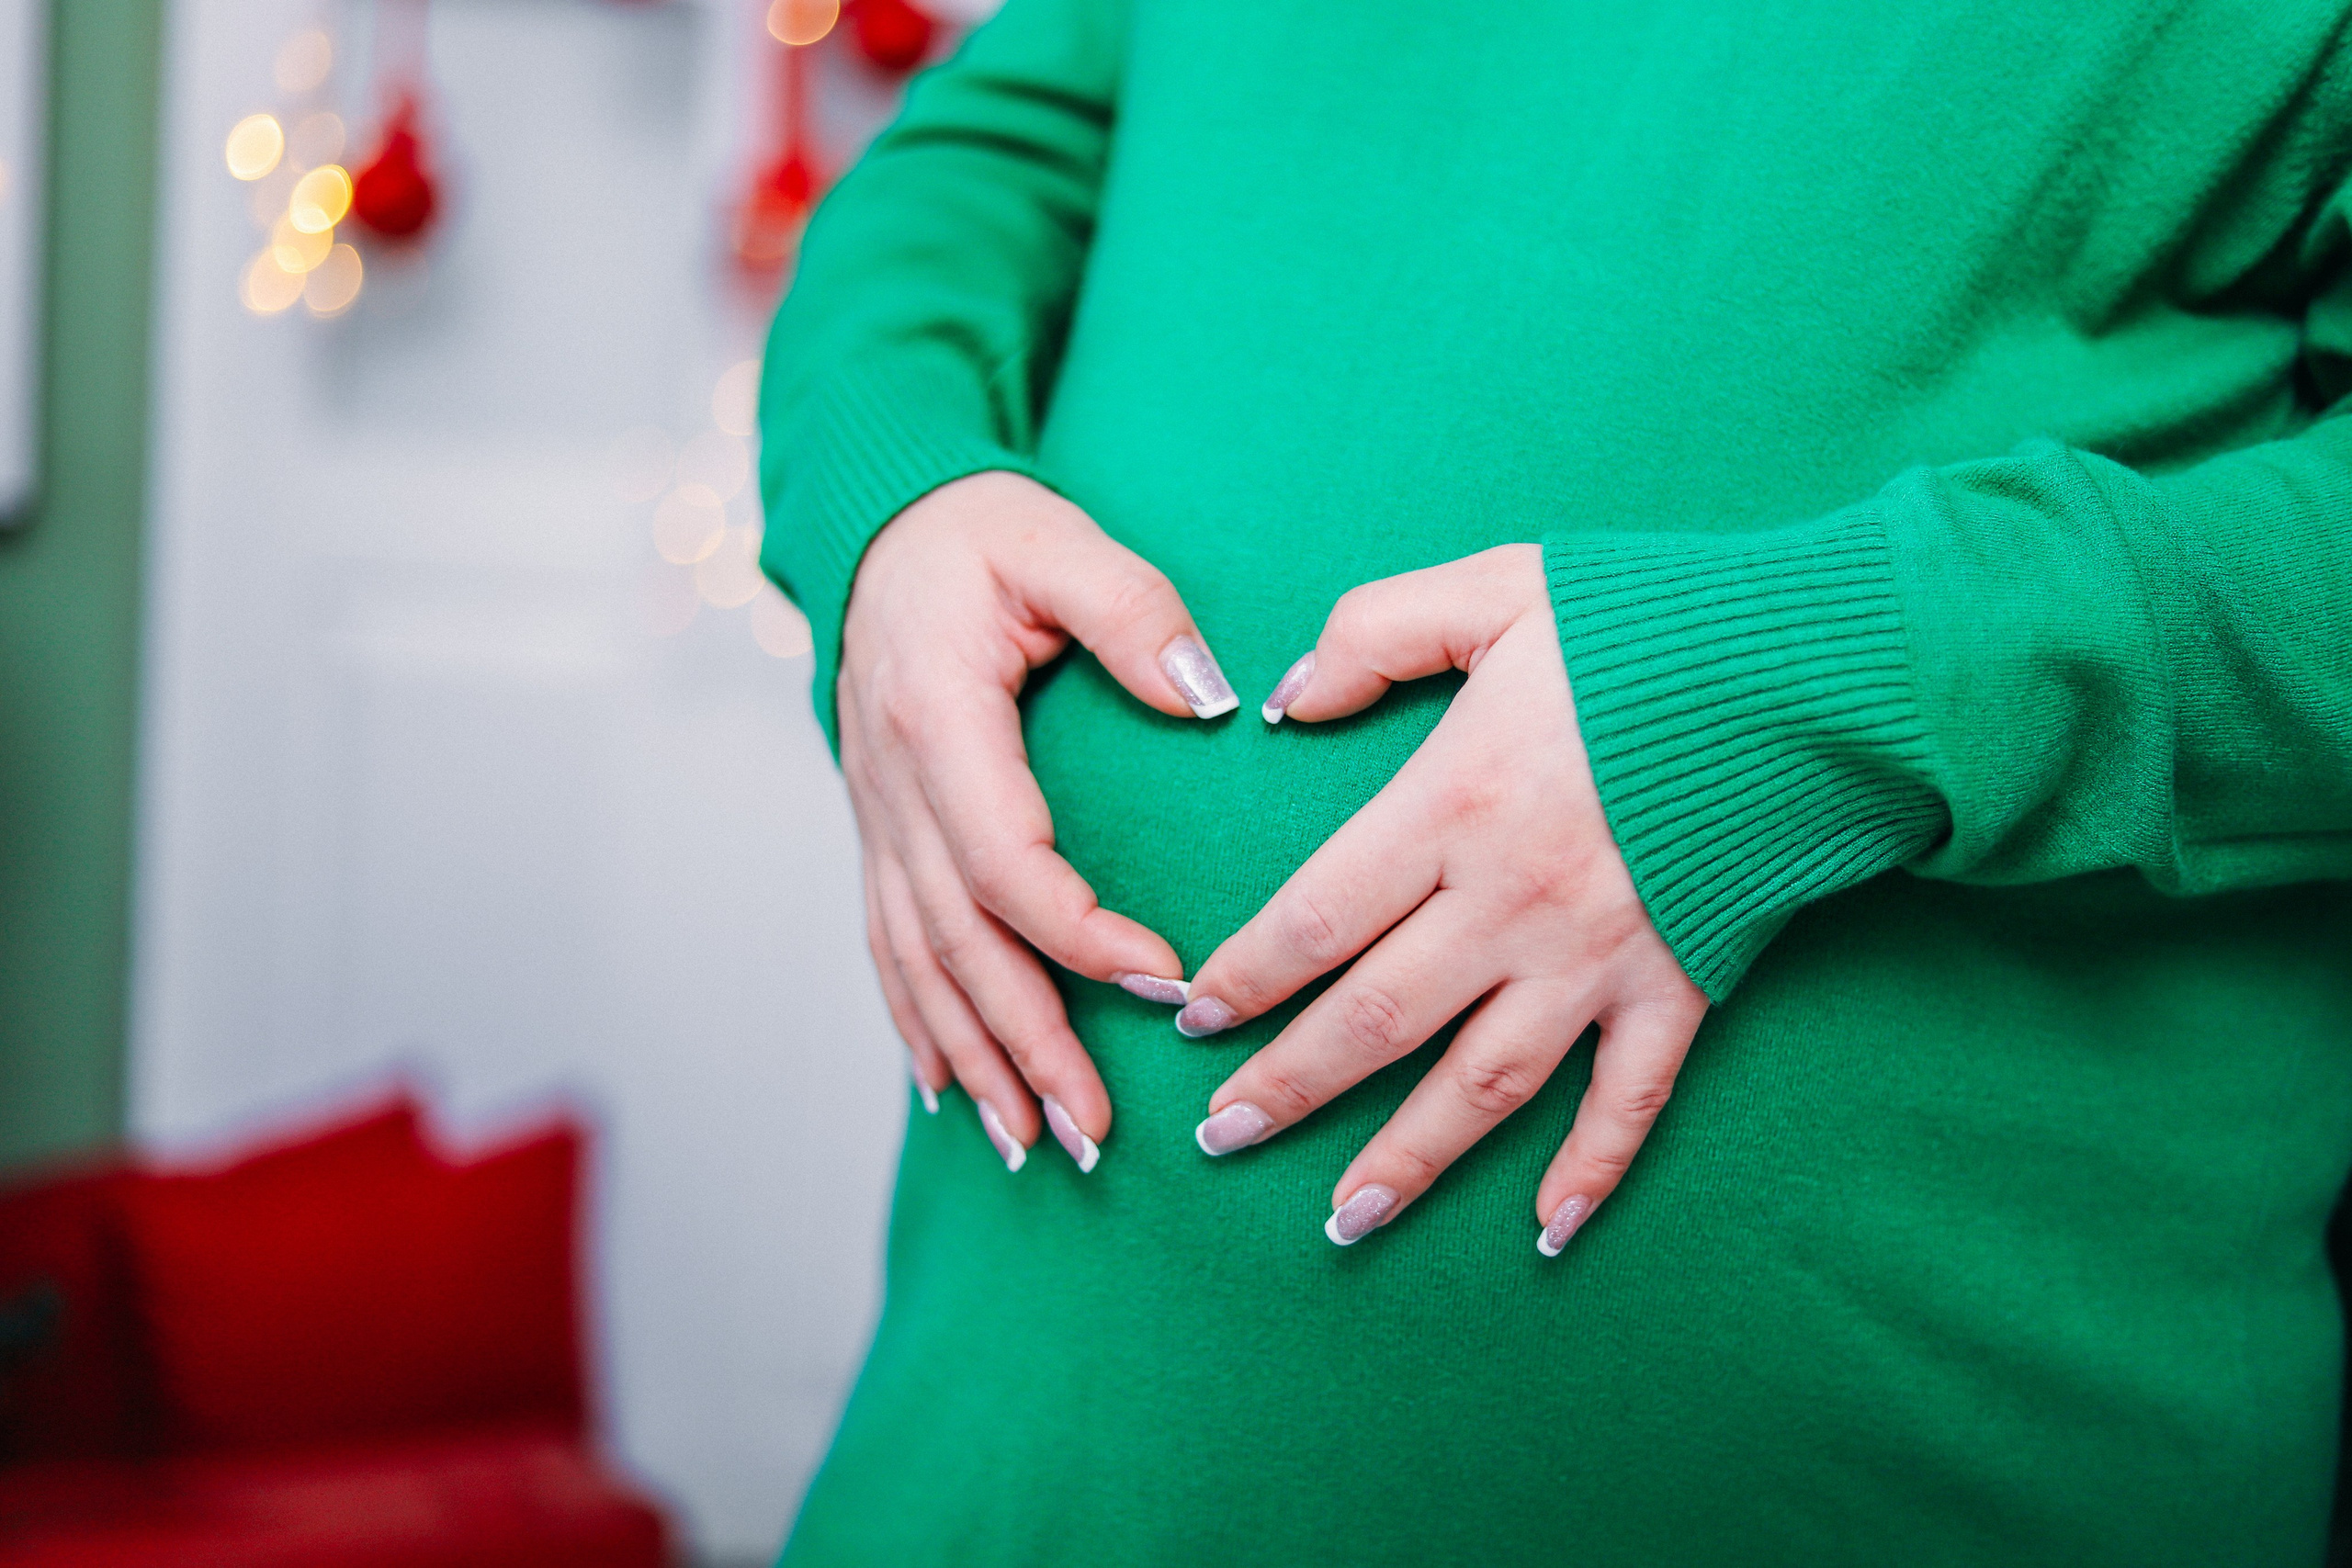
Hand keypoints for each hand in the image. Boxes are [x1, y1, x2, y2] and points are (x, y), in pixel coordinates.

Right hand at [838, 471, 1236, 1171]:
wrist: (876, 529)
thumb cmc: (974, 532)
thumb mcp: (1055, 538)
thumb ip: (1133, 610)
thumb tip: (1211, 697)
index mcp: (939, 722)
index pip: (1006, 859)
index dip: (1079, 934)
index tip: (1167, 980)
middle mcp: (893, 788)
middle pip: (959, 943)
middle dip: (1027, 1043)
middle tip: (1095, 1132)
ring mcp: (877, 820)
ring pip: (918, 964)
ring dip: (975, 1059)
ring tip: (1033, 1145)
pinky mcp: (882, 835)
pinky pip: (890, 946)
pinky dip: (919, 1027)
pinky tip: (951, 1093)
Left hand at [1180, 545, 1707, 1252]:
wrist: (1820, 665)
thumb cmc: (1649, 621)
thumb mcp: (1493, 590)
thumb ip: (1373, 633)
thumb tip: (1289, 702)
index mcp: (1452, 804)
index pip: (1314, 918)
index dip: (1244, 978)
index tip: (1192, 1021)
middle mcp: (1510, 902)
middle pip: (1372, 1021)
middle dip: (1287, 1089)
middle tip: (1219, 1138)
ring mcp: (1598, 958)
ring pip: (1479, 1086)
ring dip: (1405, 1161)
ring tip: (1340, 1221)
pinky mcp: (1680, 986)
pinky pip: (1628, 1101)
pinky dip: (1589, 1171)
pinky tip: (1545, 1231)